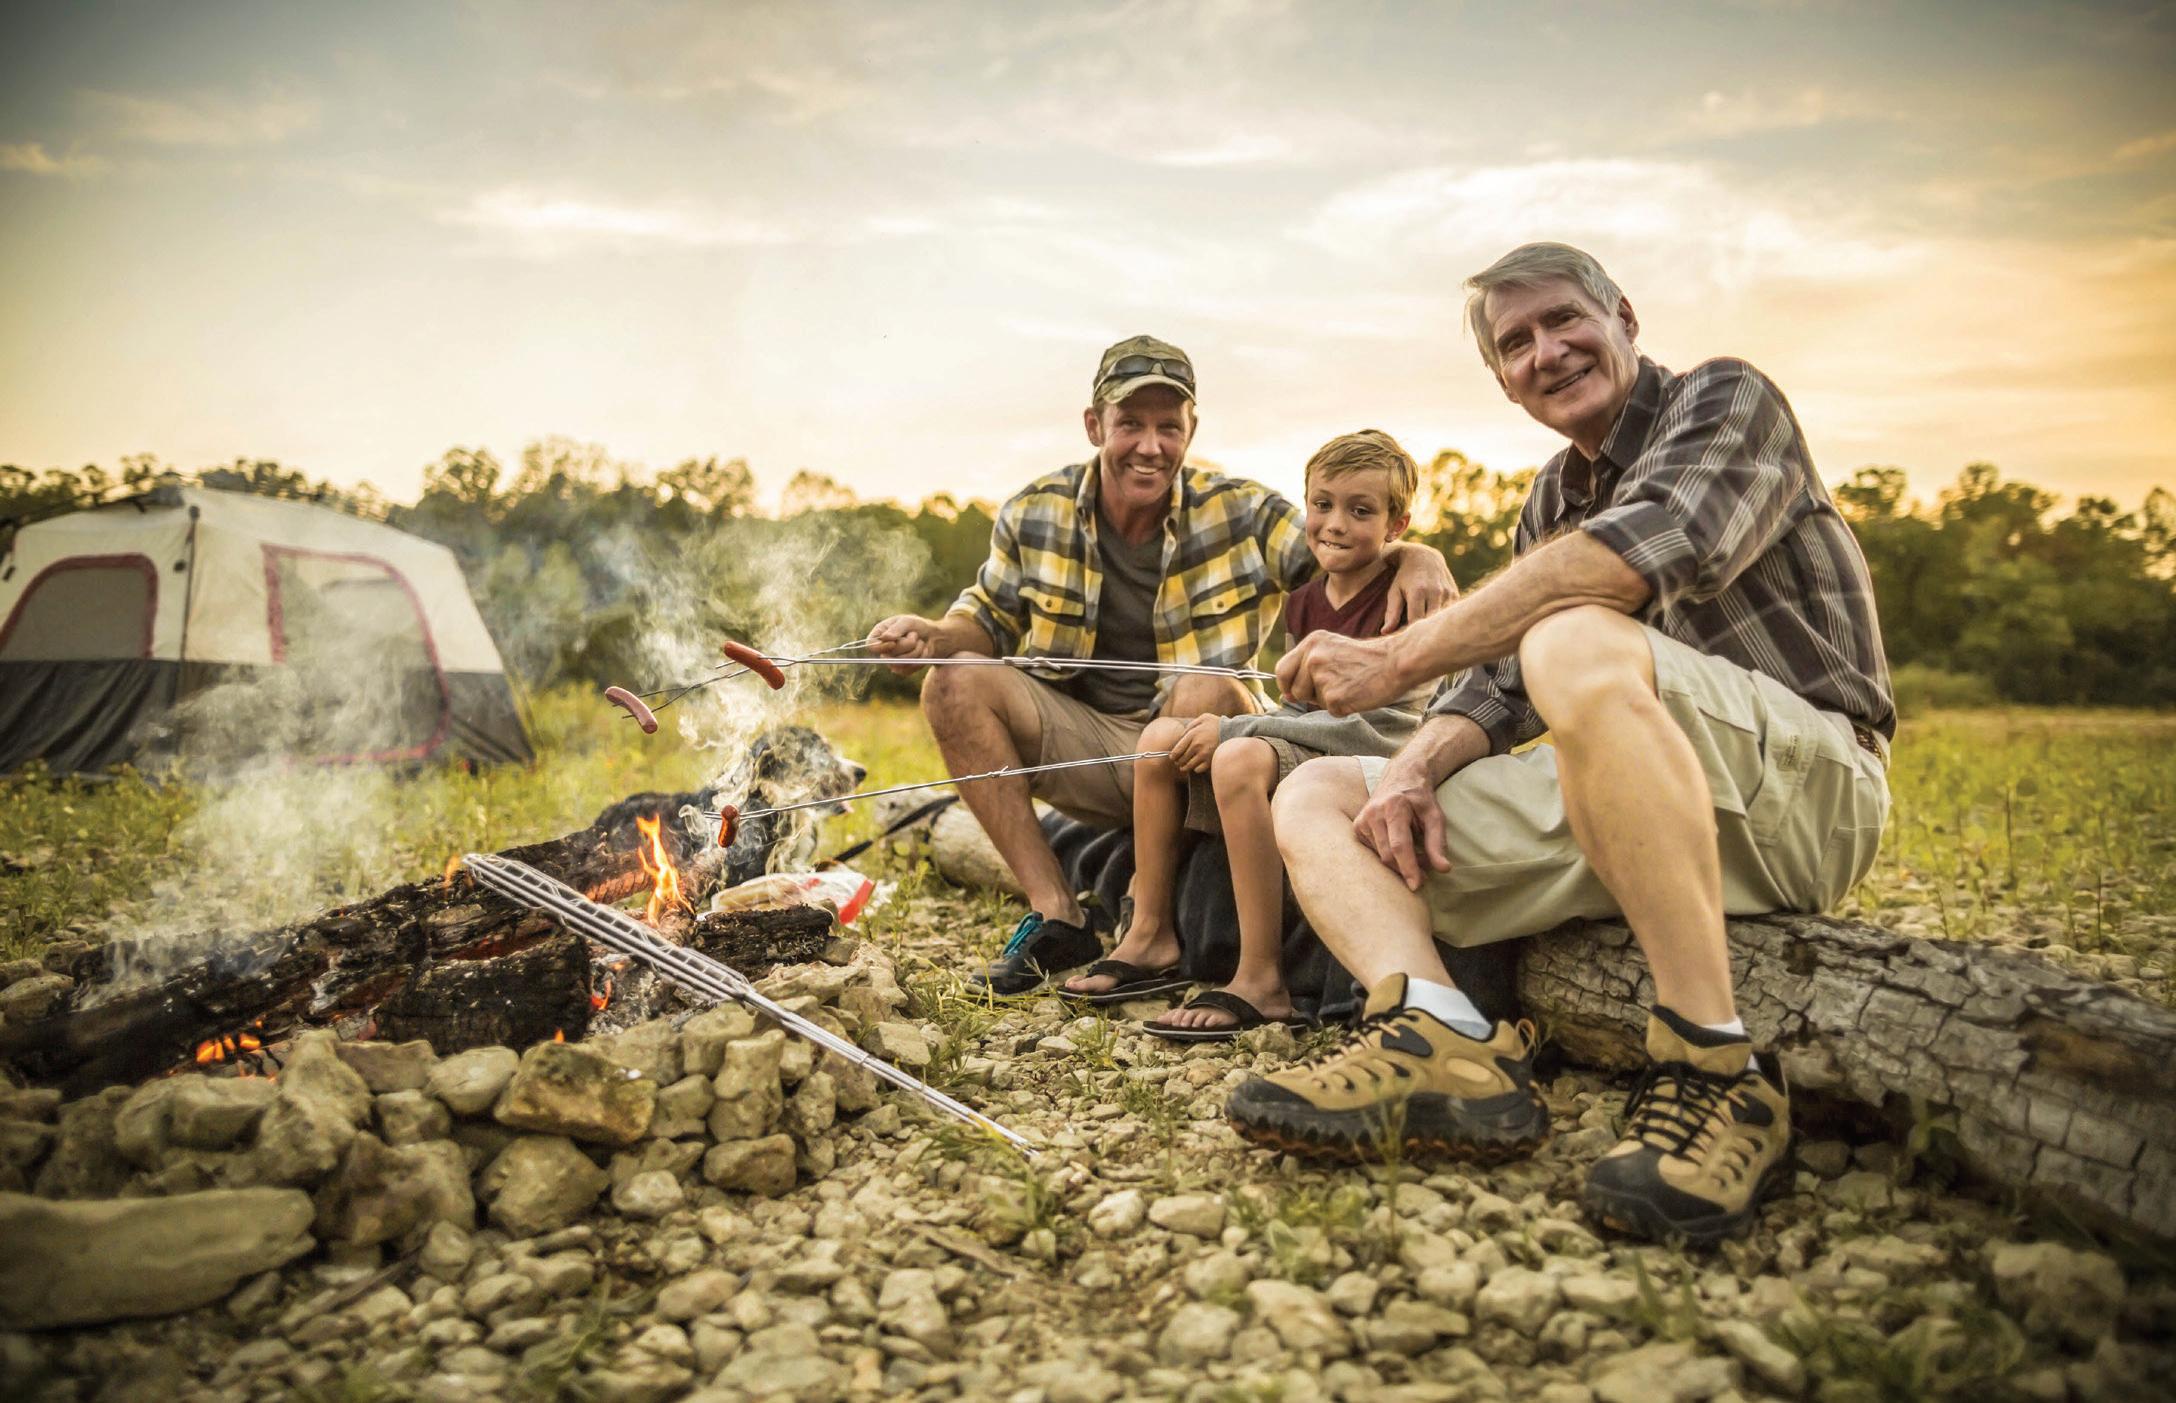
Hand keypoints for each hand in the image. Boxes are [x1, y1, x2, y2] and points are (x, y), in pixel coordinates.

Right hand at [867, 615, 938, 674]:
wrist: (932, 636)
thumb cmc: (917, 625)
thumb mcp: (908, 621)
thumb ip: (897, 629)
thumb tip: (885, 637)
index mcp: (879, 634)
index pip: (871, 646)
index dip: (881, 647)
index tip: (894, 642)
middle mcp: (883, 650)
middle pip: (888, 656)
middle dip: (906, 645)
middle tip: (915, 635)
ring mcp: (892, 661)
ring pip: (900, 664)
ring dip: (915, 651)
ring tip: (920, 642)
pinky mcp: (903, 670)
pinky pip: (909, 669)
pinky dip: (920, 659)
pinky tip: (923, 650)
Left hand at [1168, 715, 1221, 772]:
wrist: (1233, 731)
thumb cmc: (1217, 724)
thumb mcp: (1203, 718)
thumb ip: (1190, 726)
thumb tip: (1181, 736)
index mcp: (1192, 735)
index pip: (1176, 750)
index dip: (1173, 756)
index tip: (1173, 757)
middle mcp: (1196, 746)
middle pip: (1181, 759)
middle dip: (1178, 762)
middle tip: (1179, 761)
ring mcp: (1203, 755)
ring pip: (1188, 766)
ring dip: (1185, 767)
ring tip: (1185, 765)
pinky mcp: (1210, 761)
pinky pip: (1198, 770)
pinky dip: (1196, 769)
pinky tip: (1198, 764)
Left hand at [1276, 631, 1407, 714]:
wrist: (1395, 662)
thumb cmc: (1366, 659)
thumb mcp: (1333, 648)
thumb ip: (1309, 664)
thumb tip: (1287, 693)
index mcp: (1312, 642)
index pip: (1281, 669)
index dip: (1285, 684)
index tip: (1292, 691)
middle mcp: (1313, 657)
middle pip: (1294, 689)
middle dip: (1308, 694)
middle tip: (1334, 686)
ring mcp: (1323, 677)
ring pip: (1310, 701)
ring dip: (1326, 700)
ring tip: (1347, 686)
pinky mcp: (1334, 697)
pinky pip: (1330, 710)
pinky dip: (1343, 707)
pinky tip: (1356, 694)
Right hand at [1351, 756, 1451, 890]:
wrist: (1400, 777)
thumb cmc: (1420, 799)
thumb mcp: (1435, 816)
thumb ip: (1437, 842)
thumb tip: (1444, 869)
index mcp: (1394, 807)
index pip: (1399, 845)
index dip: (1408, 867)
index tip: (1416, 886)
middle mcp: (1373, 812)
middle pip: (1388, 855)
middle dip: (1406, 868)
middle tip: (1425, 870)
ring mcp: (1362, 820)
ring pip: (1380, 856)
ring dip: (1399, 862)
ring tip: (1415, 854)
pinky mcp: (1357, 827)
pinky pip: (1373, 852)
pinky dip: (1389, 855)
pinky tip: (1398, 846)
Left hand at [1381, 544, 1457, 631]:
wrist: (1424, 557)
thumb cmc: (1404, 577)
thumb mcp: (1394, 592)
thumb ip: (1391, 613)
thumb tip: (1385, 633)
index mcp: (1418, 592)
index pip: (1415, 622)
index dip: (1409, 633)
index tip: (1403, 639)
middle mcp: (1436, 592)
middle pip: (1430, 622)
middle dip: (1422, 633)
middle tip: (1414, 640)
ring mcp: (1447, 593)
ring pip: (1441, 620)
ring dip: (1433, 627)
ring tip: (1424, 632)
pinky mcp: (1455, 594)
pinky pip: (1448, 614)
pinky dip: (1441, 619)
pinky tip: (1433, 620)